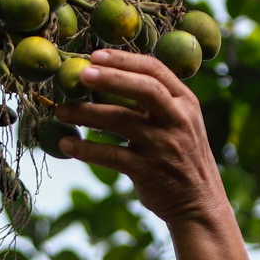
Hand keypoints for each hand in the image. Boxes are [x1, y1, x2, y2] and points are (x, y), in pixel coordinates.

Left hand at [53, 49, 224, 224]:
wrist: (199, 203)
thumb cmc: (181, 156)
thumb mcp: (181, 122)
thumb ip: (156, 100)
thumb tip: (110, 74)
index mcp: (185, 102)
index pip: (155, 70)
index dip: (124, 60)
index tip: (96, 55)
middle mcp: (177, 119)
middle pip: (144, 89)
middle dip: (111, 78)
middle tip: (81, 74)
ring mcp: (162, 145)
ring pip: (120, 121)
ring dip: (86, 113)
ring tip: (61, 111)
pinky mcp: (147, 171)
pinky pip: (111, 155)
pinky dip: (86, 149)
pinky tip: (67, 144)